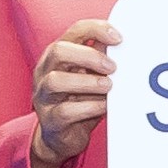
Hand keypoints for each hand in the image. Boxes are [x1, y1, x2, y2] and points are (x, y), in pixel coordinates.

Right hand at [28, 16, 119, 167]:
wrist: (62, 138)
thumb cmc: (79, 101)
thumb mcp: (90, 76)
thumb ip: (101, 59)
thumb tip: (124, 45)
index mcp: (57, 55)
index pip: (74, 31)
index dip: (96, 29)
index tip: (118, 38)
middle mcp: (44, 71)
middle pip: (58, 51)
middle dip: (89, 56)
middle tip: (112, 67)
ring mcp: (43, 96)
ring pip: (56, 81)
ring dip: (88, 82)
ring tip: (108, 87)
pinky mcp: (49, 120)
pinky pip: (65, 111)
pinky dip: (89, 106)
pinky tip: (104, 105)